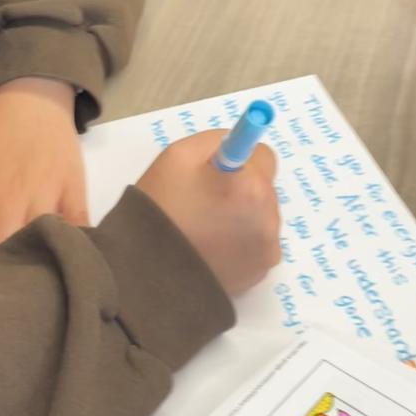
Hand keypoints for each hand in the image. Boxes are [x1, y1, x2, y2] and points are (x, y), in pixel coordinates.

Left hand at [0, 77, 87, 266]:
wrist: (31, 92)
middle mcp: (11, 200)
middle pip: (4, 253)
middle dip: (0, 285)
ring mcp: (46, 194)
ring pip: (40, 243)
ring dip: (37, 272)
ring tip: (34, 303)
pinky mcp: (74, 187)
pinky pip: (79, 224)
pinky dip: (78, 247)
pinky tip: (77, 269)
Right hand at [137, 130, 281, 295]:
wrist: (148, 272)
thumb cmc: (160, 209)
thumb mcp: (178, 156)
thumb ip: (216, 142)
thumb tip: (237, 145)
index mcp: (251, 186)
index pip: (263, 156)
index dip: (240, 160)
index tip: (221, 170)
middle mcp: (268, 218)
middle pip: (264, 188)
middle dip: (241, 189)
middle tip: (204, 201)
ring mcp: (266, 249)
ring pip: (261, 217)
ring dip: (243, 216)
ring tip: (205, 228)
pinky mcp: (260, 273)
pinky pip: (257, 244)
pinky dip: (241, 242)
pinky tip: (212, 247)